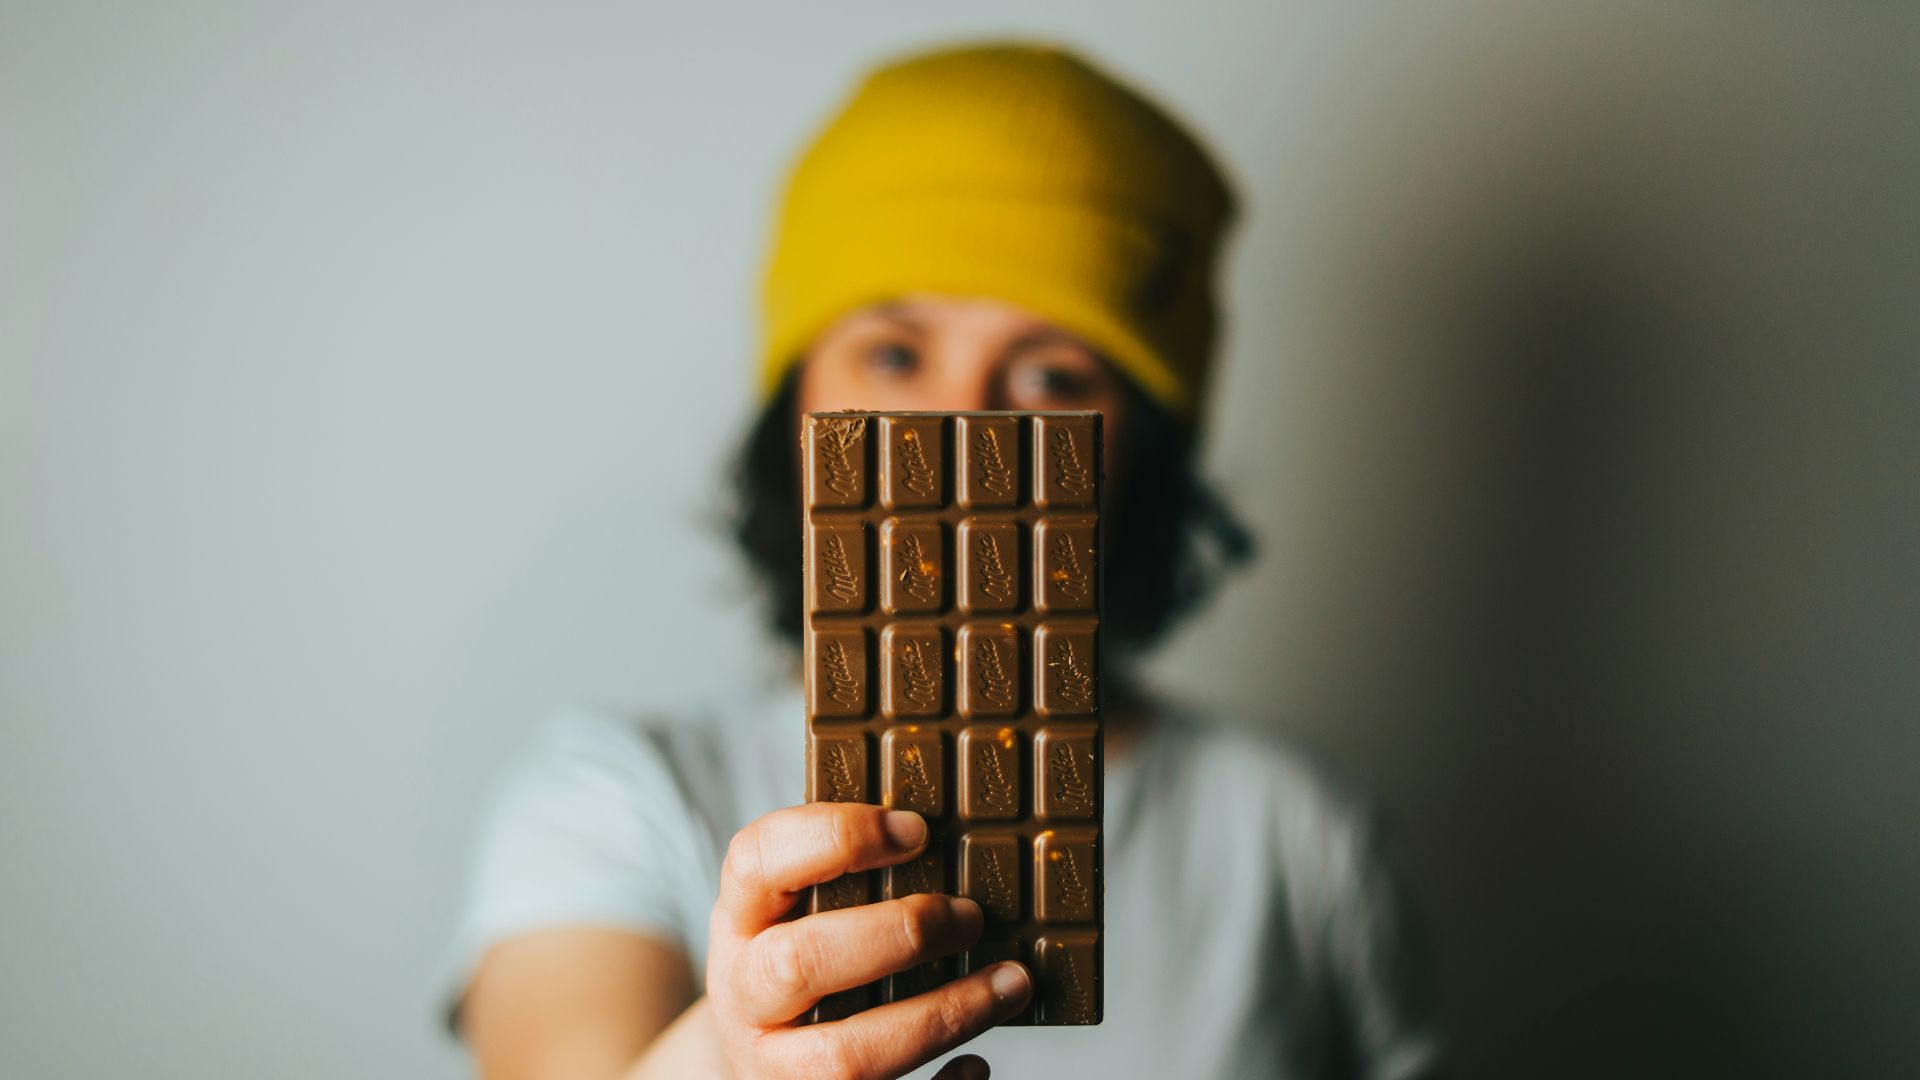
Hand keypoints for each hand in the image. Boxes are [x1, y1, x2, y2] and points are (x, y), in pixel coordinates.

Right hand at [704, 802, 1031, 1078]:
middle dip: (898, 934)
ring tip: (1010, 982)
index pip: (758, 860)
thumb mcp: (791, 908)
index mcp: (740, 921)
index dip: (836, 836)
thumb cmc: (793, 962)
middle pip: (799, 963)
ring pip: (846, 1055)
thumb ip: (841, 872)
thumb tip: (945, 830)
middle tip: (970, 917)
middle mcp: (745, 995)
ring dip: (940, 1015)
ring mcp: (774, 1065)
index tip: (917, 830)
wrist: (745, 1059)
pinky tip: (977, 1062)